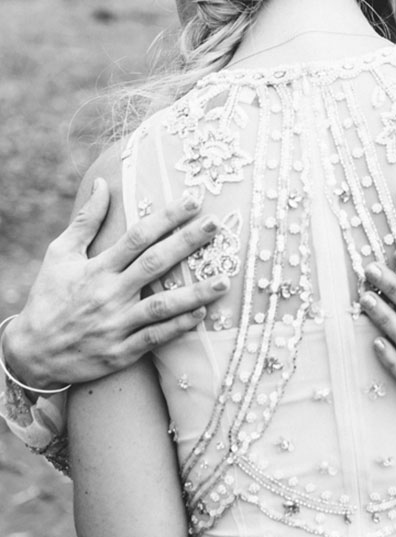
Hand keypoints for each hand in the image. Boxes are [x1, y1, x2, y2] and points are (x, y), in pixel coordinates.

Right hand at [4, 178, 227, 391]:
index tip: (192, 201)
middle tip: (215, 225)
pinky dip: (179, 327)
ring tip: (224, 280)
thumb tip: (102, 182)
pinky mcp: (119, 353)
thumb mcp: (60, 254)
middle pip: (155, 264)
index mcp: (97, 268)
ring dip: (195, 293)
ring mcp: (116, 325)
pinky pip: (155, 338)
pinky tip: (202, 315)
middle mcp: (109, 294)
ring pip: (162, 306)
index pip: (137, 236)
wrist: (30, 354)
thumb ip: (86, 220)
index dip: (166, 217)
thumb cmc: (48, 298)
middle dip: (187, 242)